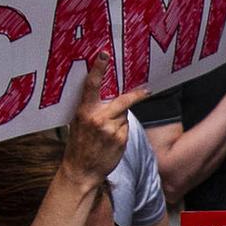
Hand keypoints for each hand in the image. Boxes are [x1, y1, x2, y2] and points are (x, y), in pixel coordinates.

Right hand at [63, 53, 147, 181]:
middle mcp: (99, 119)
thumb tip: (106, 97)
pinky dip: (122, 131)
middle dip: (136, 95)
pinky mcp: (121, 140)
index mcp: (84, 111)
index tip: (104, 55)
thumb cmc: (78, 145)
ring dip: (121, 119)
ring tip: (107, 132)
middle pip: (123, 101)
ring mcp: (112, 130)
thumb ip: (90, 109)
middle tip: (147, 91)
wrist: (81, 170)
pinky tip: (112, 141)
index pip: (91, 86)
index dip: (98, 69)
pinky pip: (126, 128)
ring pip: (125, 116)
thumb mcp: (78, 123)